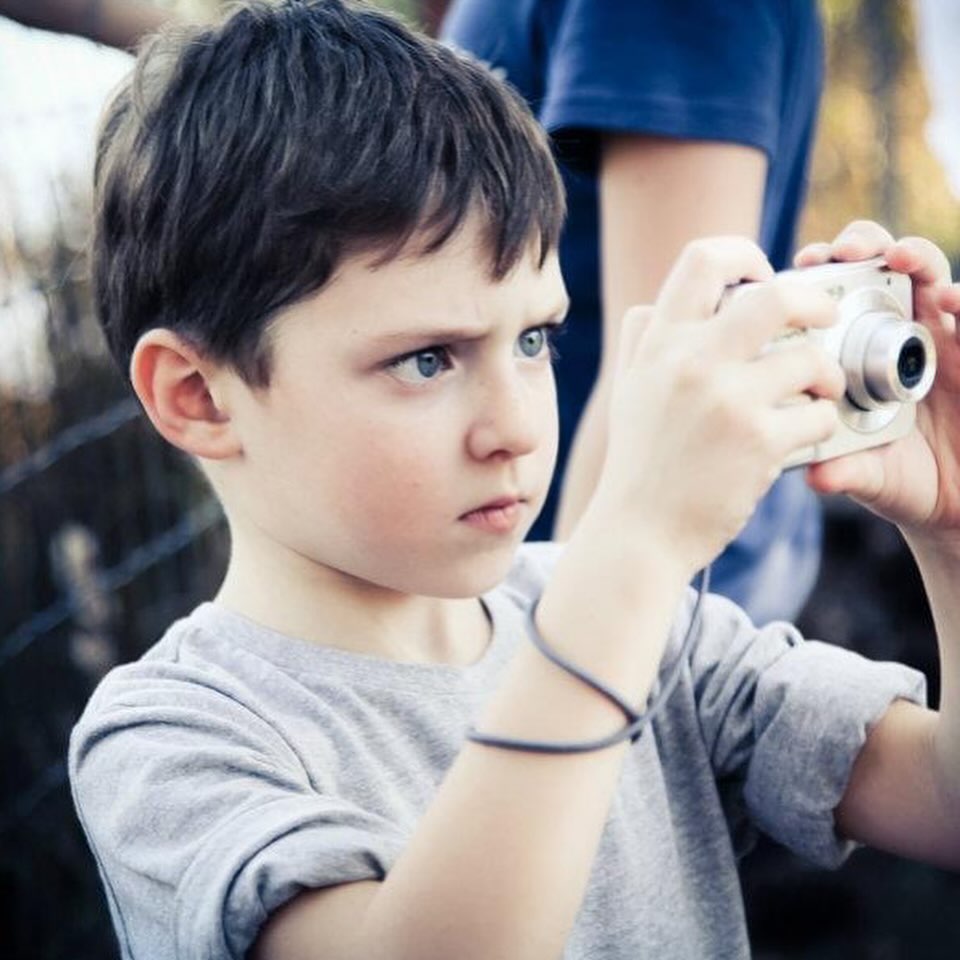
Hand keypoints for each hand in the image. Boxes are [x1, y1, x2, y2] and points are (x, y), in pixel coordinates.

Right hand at [587, 236, 843, 576]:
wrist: (637, 534)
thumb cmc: (639, 464)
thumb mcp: (627, 392)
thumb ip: (640, 343)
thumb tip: (648, 306)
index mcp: (660, 344)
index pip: (703, 259)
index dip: (745, 255)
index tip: (763, 276)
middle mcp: (691, 362)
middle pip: (776, 296)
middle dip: (814, 302)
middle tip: (824, 319)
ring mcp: (726, 400)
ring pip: (810, 358)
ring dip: (827, 374)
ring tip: (820, 392)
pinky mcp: (758, 441)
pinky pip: (819, 414)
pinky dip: (822, 423)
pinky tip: (805, 437)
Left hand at [795, 221, 959, 548]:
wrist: (958, 501)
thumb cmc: (905, 480)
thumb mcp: (870, 475)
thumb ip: (846, 470)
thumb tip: (816, 476)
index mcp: (865, 355)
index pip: (841, 298)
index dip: (824, 274)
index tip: (802, 265)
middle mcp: (905, 336)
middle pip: (886, 270)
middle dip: (867, 246)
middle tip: (847, 251)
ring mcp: (947, 340)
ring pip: (936, 280)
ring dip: (918, 259)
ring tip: (900, 258)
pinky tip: (954, 300)